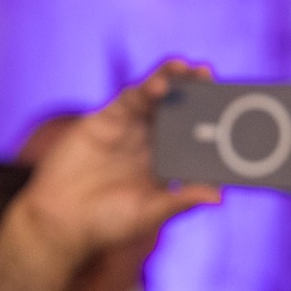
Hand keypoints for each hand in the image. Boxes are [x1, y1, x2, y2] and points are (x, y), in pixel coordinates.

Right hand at [11, 60, 222, 270]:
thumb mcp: (148, 215)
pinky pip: (127, 101)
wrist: (59, 220)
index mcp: (166, 165)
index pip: (194, 137)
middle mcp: (149, 144)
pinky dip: (144, 90)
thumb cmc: (105, 223)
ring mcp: (126, 130)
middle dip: (194, 92)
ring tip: (188, 67)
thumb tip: (218, 197)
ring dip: (171, 81)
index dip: (211, 120)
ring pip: (154, 100)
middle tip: (210, 74)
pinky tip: (160, 84)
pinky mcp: (103, 122)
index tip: (231, 108)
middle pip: (177, 111)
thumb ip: (180, 201)